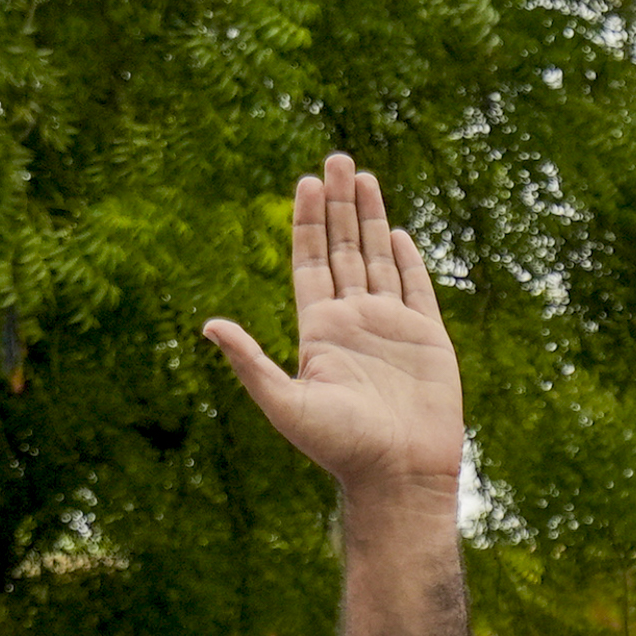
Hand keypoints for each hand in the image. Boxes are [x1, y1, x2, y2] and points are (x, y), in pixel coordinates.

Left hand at [204, 156, 465, 512]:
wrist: (398, 477)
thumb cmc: (340, 448)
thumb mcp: (285, 403)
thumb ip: (250, 361)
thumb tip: (208, 325)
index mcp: (320, 331)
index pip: (310, 263)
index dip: (307, 222)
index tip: (306, 182)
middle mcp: (353, 323)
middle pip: (343, 250)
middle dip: (340, 205)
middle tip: (337, 158)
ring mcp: (391, 328)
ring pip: (377, 259)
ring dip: (371, 218)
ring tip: (364, 175)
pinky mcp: (427, 339)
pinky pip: (416, 289)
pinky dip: (407, 260)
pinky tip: (397, 234)